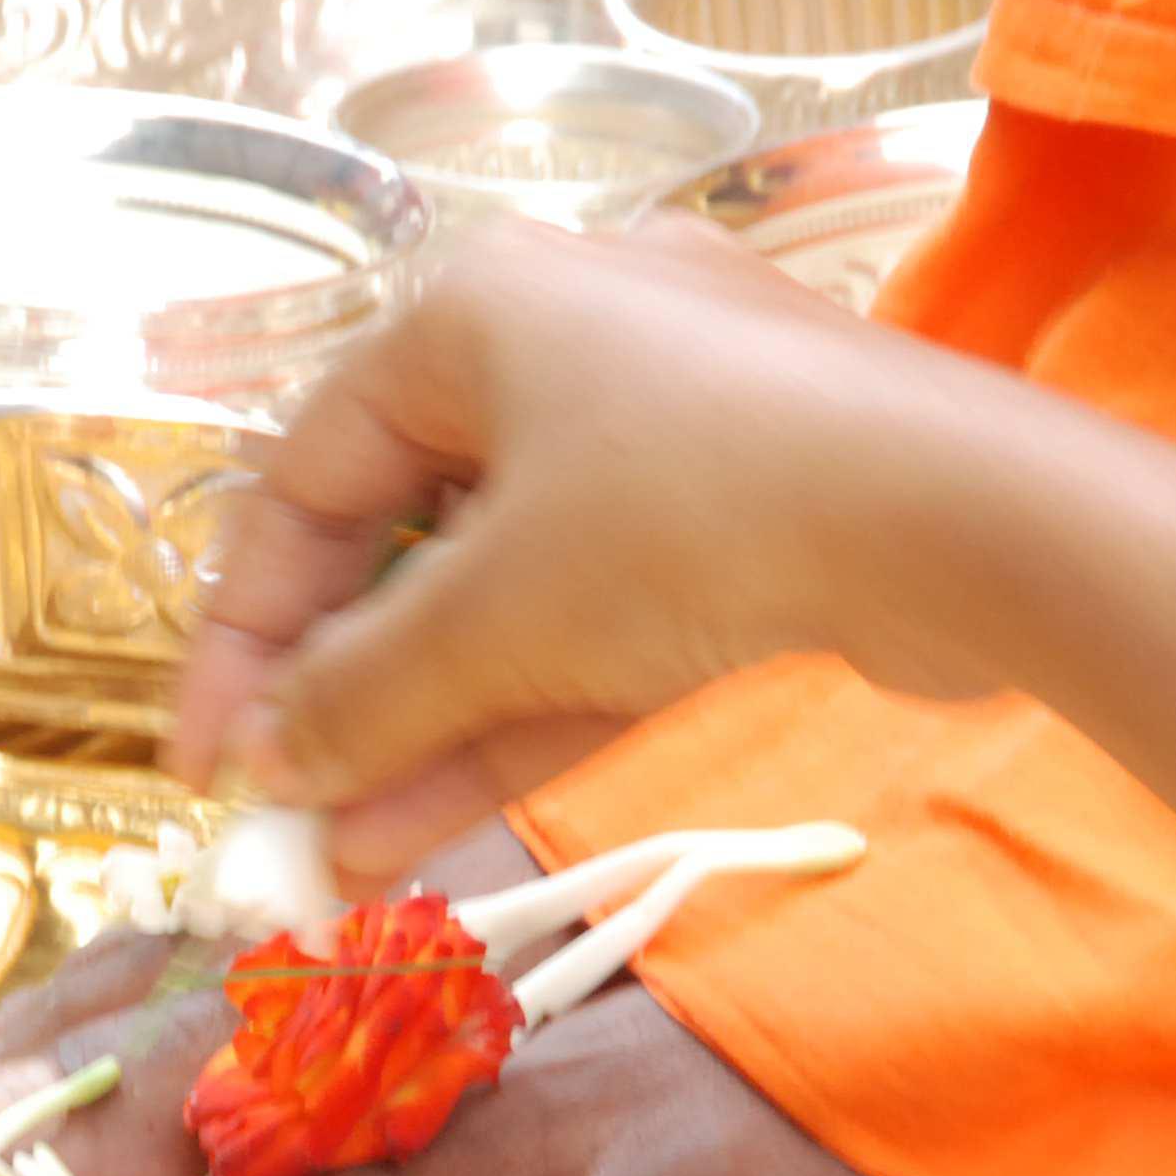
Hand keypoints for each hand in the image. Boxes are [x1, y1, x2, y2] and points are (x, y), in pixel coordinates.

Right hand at [169, 219, 1012, 876]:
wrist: (967, 519)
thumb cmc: (695, 516)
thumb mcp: (495, 618)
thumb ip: (361, 699)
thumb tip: (268, 770)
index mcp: (471, 312)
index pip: (303, 478)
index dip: (242, 635)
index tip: (208, 764)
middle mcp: (561, 347)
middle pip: (402, 539)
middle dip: (339, 701)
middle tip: (284, 822)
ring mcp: (667, 436)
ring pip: (505, 598)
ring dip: (422, 730)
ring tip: (345, 863)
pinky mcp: (746, 520)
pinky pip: (598, 618)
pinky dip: (522, 713)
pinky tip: (433, 823)